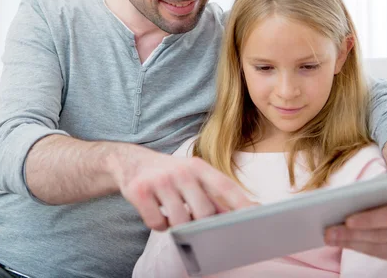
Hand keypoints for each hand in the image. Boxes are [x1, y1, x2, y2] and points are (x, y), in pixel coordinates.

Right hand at [108, 146, 254, 230]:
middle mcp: (180, 171)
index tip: (256, 218)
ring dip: (177, 225)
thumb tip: (249, 210)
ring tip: (171, 212)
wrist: (130, 161)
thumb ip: (215, 194)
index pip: (225, 188)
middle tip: (192, 217)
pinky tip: (155, 211)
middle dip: (201, 222)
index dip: (242, 205)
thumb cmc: (170, 174)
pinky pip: (157, 224)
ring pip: (180, 222)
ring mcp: (160, 181)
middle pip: (204, 212)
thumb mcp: (193, 176)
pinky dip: (158, 224)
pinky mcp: (140, 192)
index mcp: (198, 167)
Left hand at [324, 182, 386, 263]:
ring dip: (351, 243)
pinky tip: (343, 243)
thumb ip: (370, 191)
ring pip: (379, 248)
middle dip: (352, 234)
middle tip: (328, 232)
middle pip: (382, 235)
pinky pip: (381, 255)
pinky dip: (360, 249)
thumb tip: (340, 202)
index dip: (370, 219)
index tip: (347, 220)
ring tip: (330, 238)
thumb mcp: (385, 184)